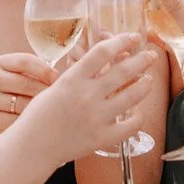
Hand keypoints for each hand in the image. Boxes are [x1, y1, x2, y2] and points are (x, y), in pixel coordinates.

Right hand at [0, 51, 53, 148]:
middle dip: (45, 92)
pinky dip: (28, 124)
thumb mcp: (20, 78)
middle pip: (26, 83)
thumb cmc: (14, 95)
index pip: (25, 61)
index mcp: (1, 62)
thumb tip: (59, 78)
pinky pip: (15, 122)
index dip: (45, 70)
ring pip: (22, 104)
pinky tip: (34, 125)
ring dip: (38, 110)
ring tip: (47, 113)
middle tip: (57, 101)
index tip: (57, 79)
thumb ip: (37, 73)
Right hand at [29, 34, 152, 159]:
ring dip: (145, 85)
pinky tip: (138, 113)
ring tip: (148, 81)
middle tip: (150, 56)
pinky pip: (131, 125)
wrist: (33, 146)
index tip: (131, 37)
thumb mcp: (56, 86)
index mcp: (72, 79)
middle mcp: (86, 95)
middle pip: (123, 71)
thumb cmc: (40, 115)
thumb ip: (79, 75)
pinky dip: (138, 117)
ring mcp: (96, 117)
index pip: (102, 52)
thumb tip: (102, 61)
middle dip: (142, 60)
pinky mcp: (102, 138)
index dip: (121, 41)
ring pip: (133, 96)